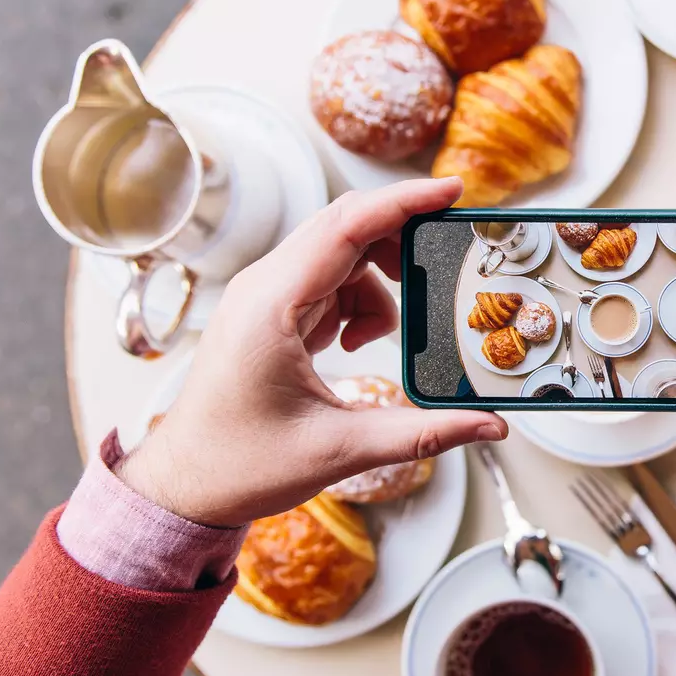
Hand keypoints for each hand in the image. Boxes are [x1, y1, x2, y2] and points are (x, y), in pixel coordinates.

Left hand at [116, 179, 506, 527]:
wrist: (185, 486)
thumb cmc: (240, 464)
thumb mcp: (341, 449)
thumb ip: (423, 434)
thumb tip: (490, 426)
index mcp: (271, 305)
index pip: (347, 226)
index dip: (403, 202)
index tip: (452, 189)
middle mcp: (264, 288)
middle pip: (346, 227)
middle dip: (402, 236)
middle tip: (448, 256)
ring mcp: (265, 297)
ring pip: (341, 255)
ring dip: (379, 283)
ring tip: (385, 337)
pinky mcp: (271, 313)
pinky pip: (328, 281)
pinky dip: (358, 302)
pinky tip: (356, 344)